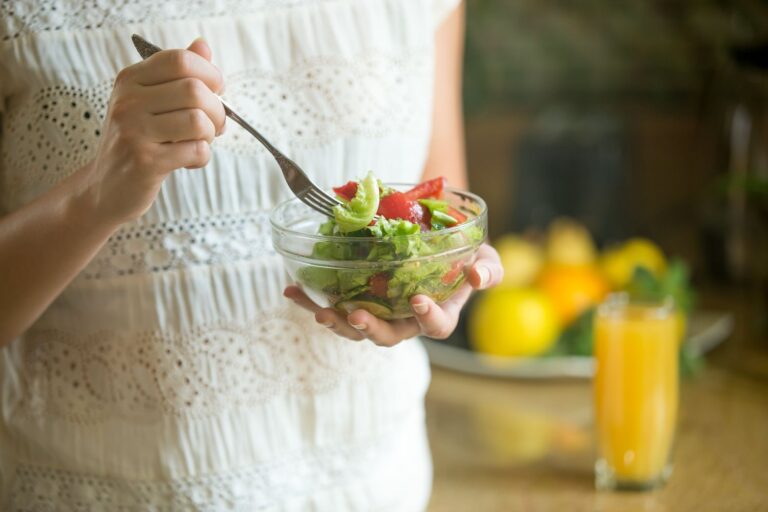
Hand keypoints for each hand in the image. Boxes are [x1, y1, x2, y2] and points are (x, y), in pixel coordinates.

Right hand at [76, 38, 225, 225]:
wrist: (106, 188)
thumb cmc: (137, 142)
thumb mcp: (150, 102)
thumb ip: (177, 75)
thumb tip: (203, 46)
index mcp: (130, 80)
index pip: (180, 60)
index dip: (209, 74)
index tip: (215, 91)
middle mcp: (128, 101)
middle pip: (195, 90)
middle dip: (217, 110)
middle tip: (214, 125)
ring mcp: (134, 131)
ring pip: (199, 121)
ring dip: (211, 135)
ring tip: (200, 142)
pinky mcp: (145, 162)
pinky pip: (196, 151)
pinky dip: (202, 157)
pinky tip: (188, 160)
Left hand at [284, 243, 502, 346]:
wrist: (438, 242)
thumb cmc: (465, 257)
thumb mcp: (485, 259)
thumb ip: (488, 270)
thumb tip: (477, 276)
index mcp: (438, 314)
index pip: (435, 327)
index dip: (427, 317)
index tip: (418, 300)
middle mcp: (406, 321)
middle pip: (387, 337)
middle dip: (371, 329)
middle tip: (358, 315)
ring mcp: (380, 313)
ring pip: (356, 329)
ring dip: (336, 322)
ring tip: (319, 311)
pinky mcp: (358, 300)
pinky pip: (334, 307)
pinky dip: (312, 301)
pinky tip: (291, 291)